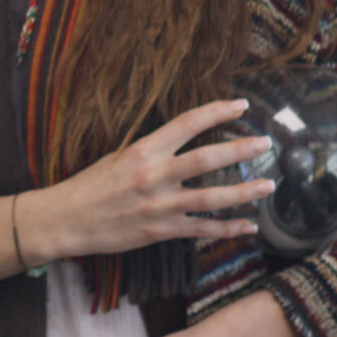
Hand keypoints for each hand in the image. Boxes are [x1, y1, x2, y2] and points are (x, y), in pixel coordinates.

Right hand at [18, 99, 273, 265]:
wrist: (68, 219)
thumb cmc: (92, 184)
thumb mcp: (120, 155)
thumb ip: (153, 149)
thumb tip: (185, 138)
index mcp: (144, 149)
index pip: (188, 123)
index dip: (217, 112)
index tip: (241, 105)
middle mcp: (155, 175)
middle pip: (207, 159)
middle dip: (240, 150)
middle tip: (265, 143)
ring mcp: (160, 206)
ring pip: (211, 198)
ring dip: (243, 192)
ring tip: (268, 185)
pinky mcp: (161, 231)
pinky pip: (202, 230)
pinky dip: (228, 229)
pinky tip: (249, 226)